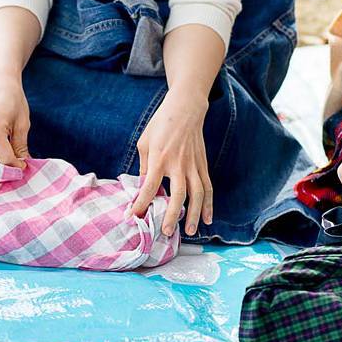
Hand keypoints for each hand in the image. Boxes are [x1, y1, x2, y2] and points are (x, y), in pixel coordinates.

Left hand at [130, 88, 213, 236]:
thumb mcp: (144, 142)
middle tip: (166, 232)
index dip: (140, 203)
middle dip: (172, 215)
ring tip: (189, 231)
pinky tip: (207, 218)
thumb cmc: (161, 125)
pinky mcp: (203, 165)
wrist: (185, 109)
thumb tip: (143, 187)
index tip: (132, 217)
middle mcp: (178, 163)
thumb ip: (144, 166)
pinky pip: (207, 187)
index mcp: (160, 158)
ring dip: (194, 214)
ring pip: (197, 194)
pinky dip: (208, 204)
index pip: (150, 186)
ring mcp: (193, 165)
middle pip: (178, 194)